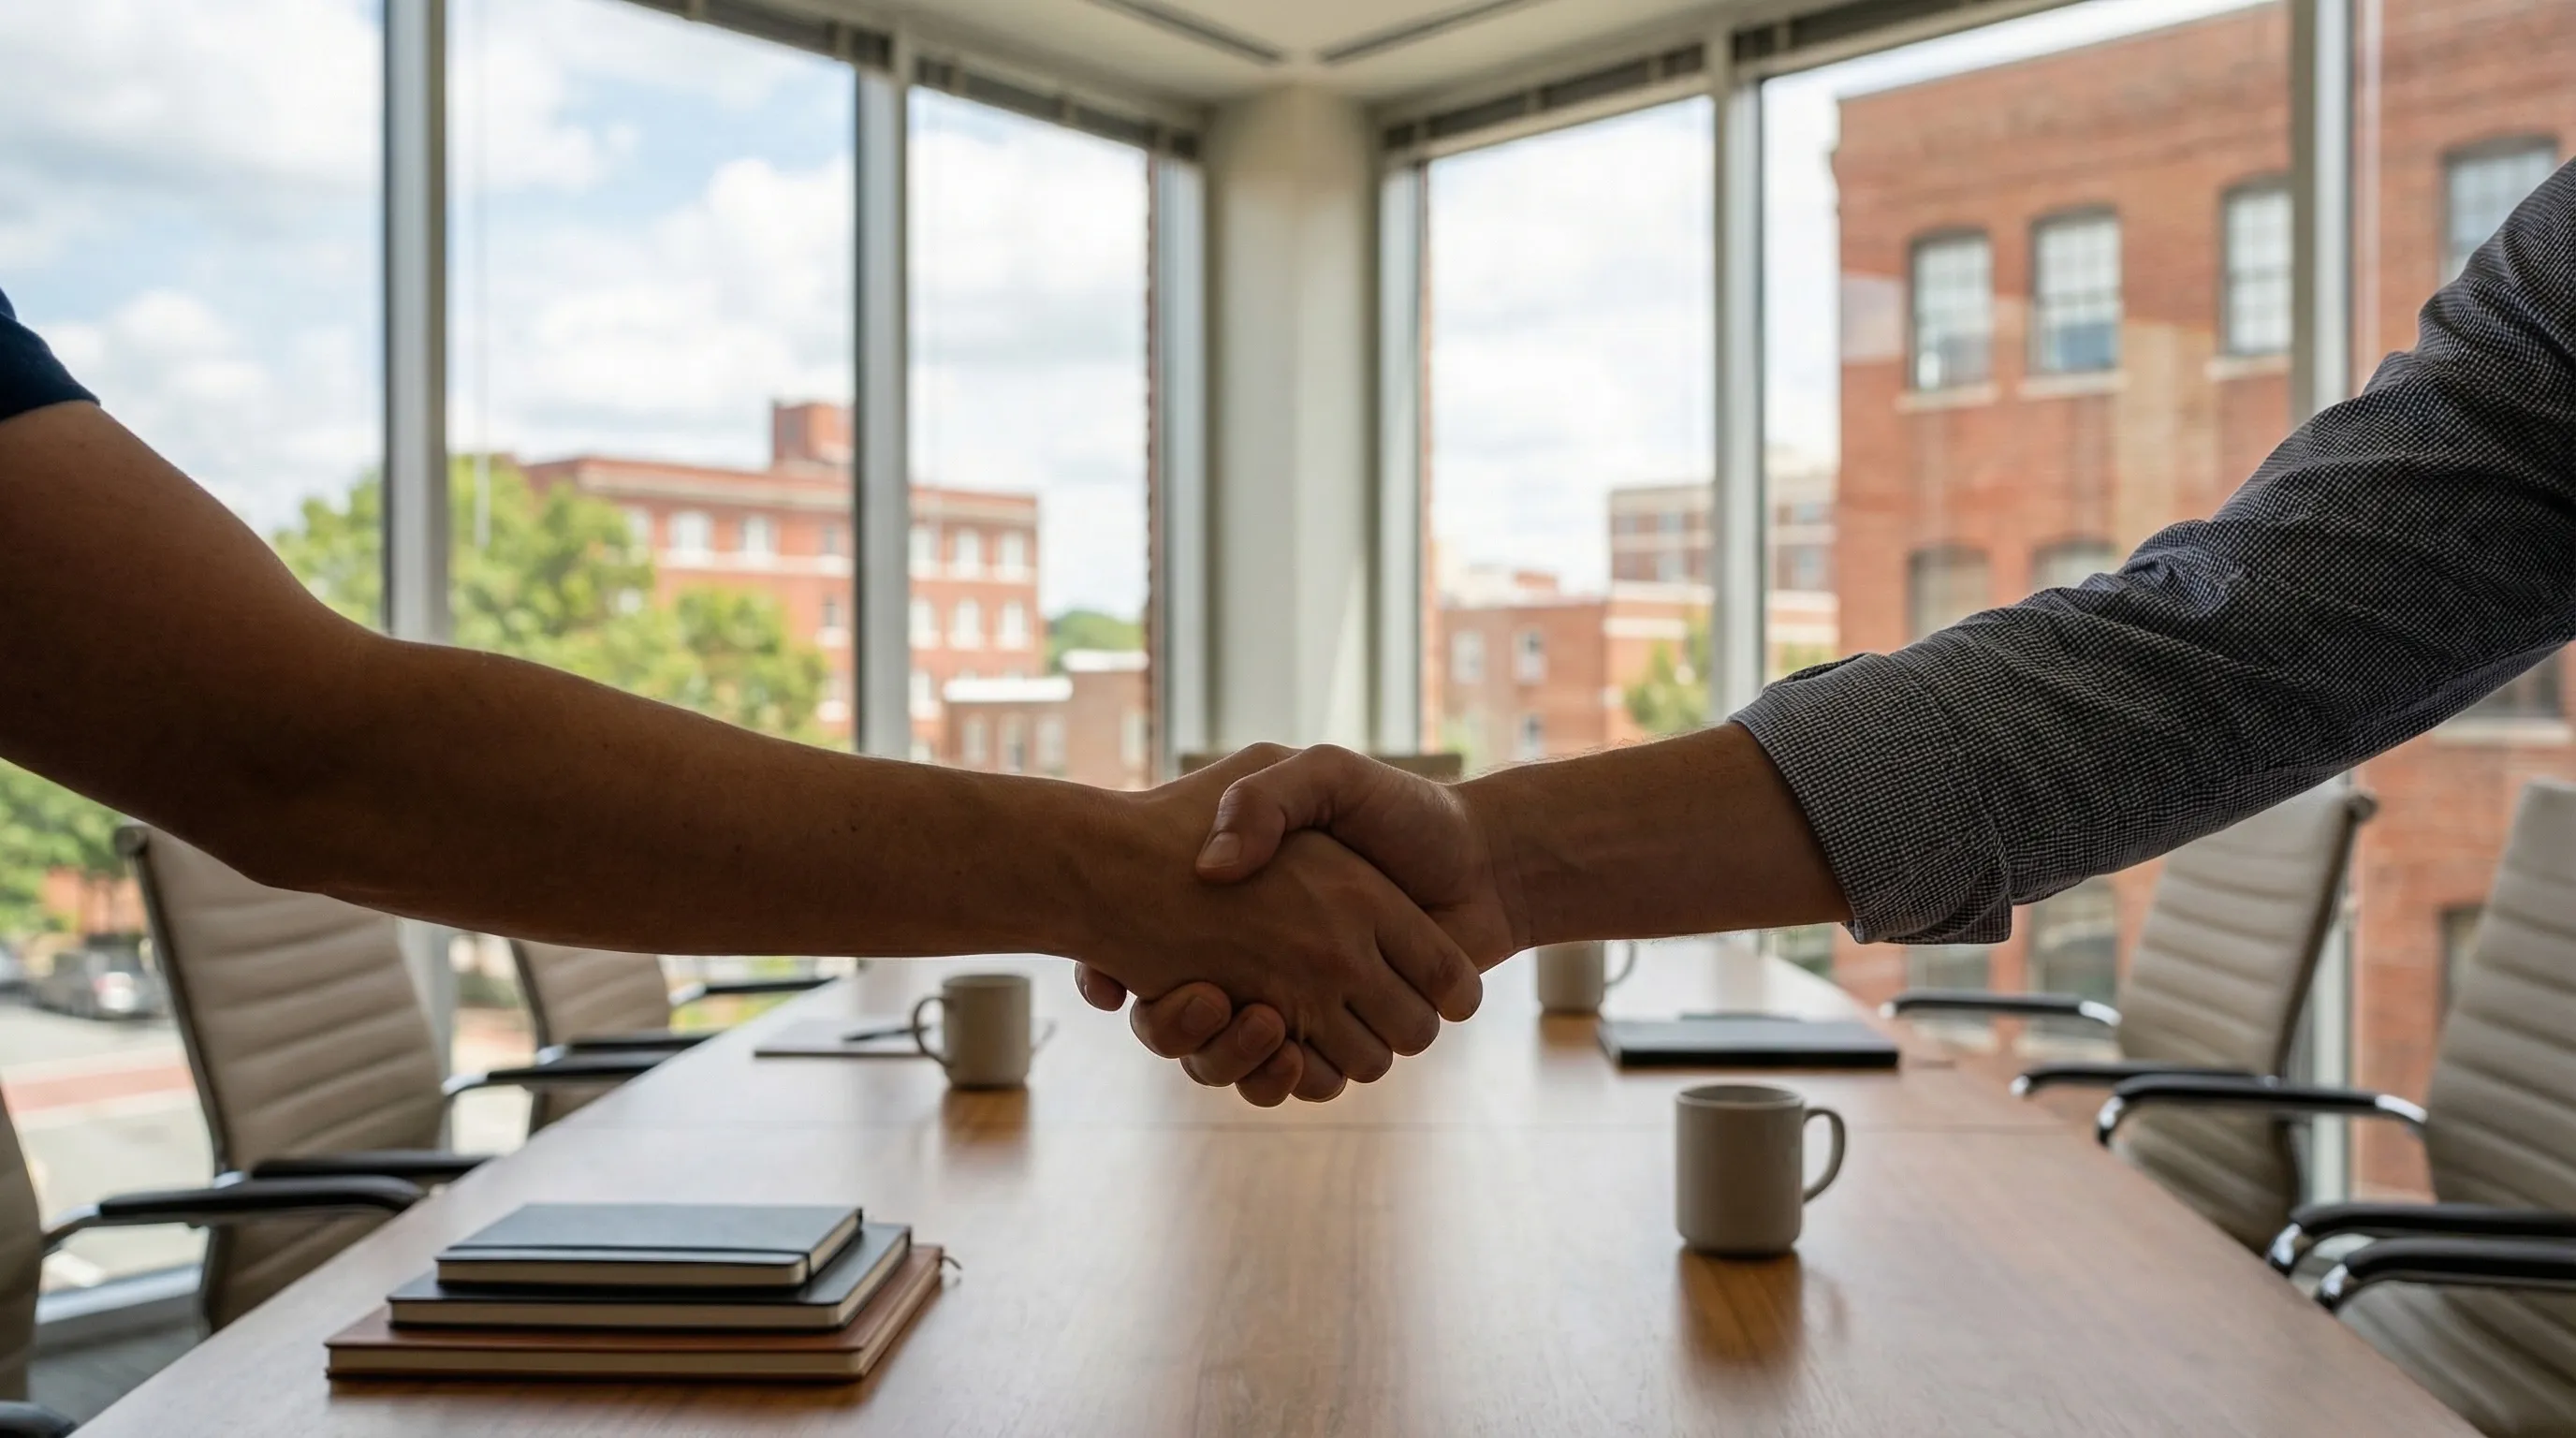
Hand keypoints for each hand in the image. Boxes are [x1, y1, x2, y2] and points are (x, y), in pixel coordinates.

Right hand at [1072, 746, 1482, 1089]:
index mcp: (1252, 914)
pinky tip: (1286, 1046)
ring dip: (1240, 1055)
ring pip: (1246, 1061)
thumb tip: (1213, 868)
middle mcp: (1274, 965)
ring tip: (1255, 1017)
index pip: (1163, 966)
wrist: (1487, 861)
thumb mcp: (1323, 774)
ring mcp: (1311, 1007)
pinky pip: (1300, 1081)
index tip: (1125, 974)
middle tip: (1202, 997)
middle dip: (1197, 1029)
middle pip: (1201, 1030)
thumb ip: (1265, 801)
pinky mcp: (1346, 1040)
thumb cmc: (1404, 813)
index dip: (1149, 977)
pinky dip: (1288, 1076)